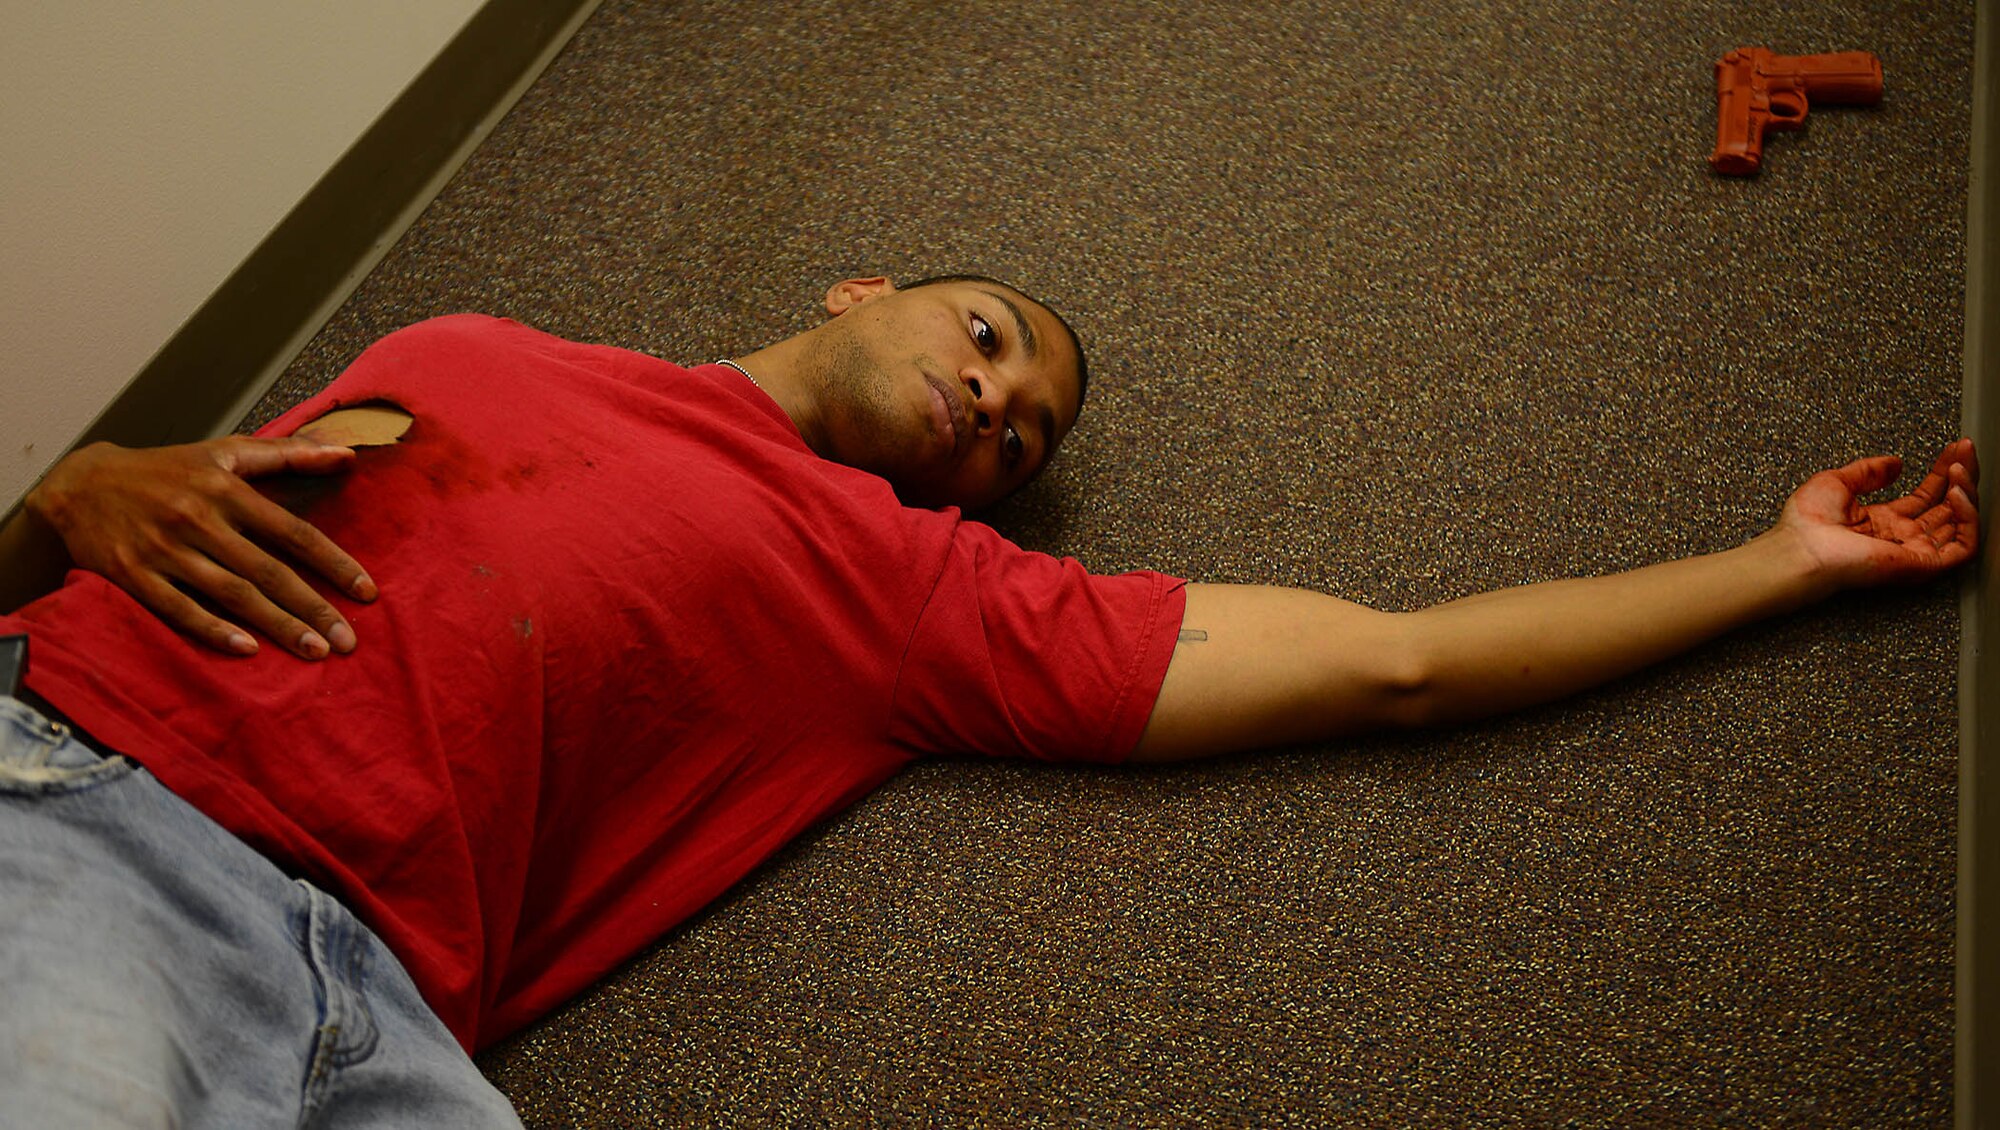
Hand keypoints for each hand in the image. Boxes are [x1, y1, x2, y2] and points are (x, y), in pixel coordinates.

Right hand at [25, 438, 375, 657]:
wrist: (80, 485)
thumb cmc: (165, 470)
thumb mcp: (224, 453)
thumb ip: (288, 454)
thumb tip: (347, 453)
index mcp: (225, 490)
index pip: (292, 531)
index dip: (333, 562)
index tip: (366, 592)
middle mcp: (198, 520)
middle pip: (267, 570)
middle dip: (312, 608)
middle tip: (348, 641)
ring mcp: (164, 550)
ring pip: (230, 593)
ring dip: (275, 626)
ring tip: (314, 652)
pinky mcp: (133, 575)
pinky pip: (178, 608)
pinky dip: (212, 629)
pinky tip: (248, 650)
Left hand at [1777, 438, 1979, 589]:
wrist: (1798, 549)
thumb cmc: (1805, 524)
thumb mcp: (1835, 482)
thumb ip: (1868, 471)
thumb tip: (1894, 463)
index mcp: (1880, 522)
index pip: (1924, 496)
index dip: (1941, 471)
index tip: (1953, 449)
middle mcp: (1900, 538)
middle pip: (1946, 507)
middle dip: (1962, 476)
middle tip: (1966, 450)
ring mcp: (1912, 552)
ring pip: (1960, 526)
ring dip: (1967, 493)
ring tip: (1961, 469)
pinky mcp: (1921, 566)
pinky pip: (1962, 548)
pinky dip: (1967, 520)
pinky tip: (1958, 494)